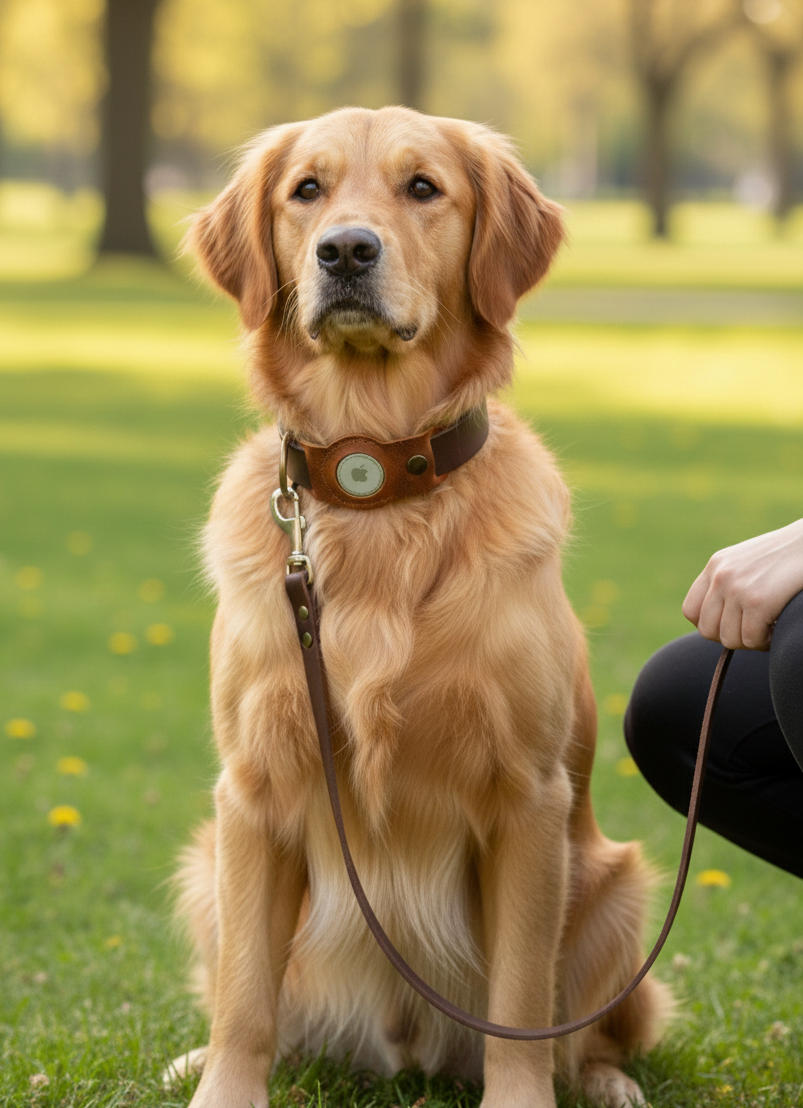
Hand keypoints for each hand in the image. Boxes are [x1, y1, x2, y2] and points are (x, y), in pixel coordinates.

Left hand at [682, 519, 802, 650]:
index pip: (691, 611)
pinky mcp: (758, 601)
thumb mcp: (748, 562)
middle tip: (754, 631)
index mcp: (716, 565)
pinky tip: (777, 627)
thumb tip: (719, 623)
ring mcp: (737, 588)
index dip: (710, 625)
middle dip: (731, 637)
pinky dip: (766, 642)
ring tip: (768, 628)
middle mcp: (721, 576)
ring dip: (751, 641)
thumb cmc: (788, 556)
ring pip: (729, 639)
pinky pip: (752, 640)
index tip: (732, 625)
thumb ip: (729, 583)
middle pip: (707, 630)